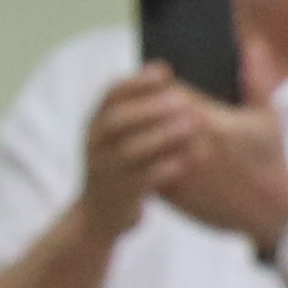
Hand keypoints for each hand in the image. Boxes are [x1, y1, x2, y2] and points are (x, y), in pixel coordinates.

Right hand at [72, 64, 193, 236]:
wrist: (98, 215)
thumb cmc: (122, 165)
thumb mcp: (121, 135)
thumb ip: (140, 109)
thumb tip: (169, 73)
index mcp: (97, 123)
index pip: (111, 94)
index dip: (137, 81)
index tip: (166, 72)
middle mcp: (95, 145)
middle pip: (117, 120)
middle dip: (150, 107)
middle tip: (183, 99)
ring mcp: (104, 172)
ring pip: (128, 151)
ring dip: (161, 136)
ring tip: (191, 126)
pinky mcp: (117, 197)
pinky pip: (139, 182)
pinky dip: (162, 170)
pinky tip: (184, 161)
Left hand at [143, 85, 287, 244]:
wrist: (272, 212)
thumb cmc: (271, 160)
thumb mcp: (269, 117)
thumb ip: (257, 79)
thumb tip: (253, 45)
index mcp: (209, 122)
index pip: (166, 92)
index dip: (160, 85)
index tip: (161, 82)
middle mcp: (188, 146)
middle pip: (147, 116)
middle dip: (145, 108)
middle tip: (146, 104)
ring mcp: (176, 171)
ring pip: (140, 143)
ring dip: (139, 134)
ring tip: (142, 129)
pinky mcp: (171, 194)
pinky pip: (142, 169)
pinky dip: (142, 160)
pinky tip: (146, 154)